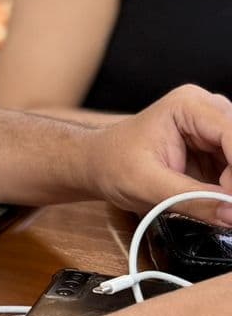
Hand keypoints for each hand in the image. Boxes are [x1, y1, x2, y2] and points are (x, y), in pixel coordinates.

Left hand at [85, 85, 231, 221]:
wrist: (97, 164)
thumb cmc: (112, 165)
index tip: (230, 202)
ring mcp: (212, 128)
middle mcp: (206, 110)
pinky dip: (229, 190)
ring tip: (218, 208)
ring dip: (231, 187)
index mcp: (188, 105)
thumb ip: (192, 200)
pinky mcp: (214, 148)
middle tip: (226, 210)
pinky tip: (217, 204)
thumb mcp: (148, 186)